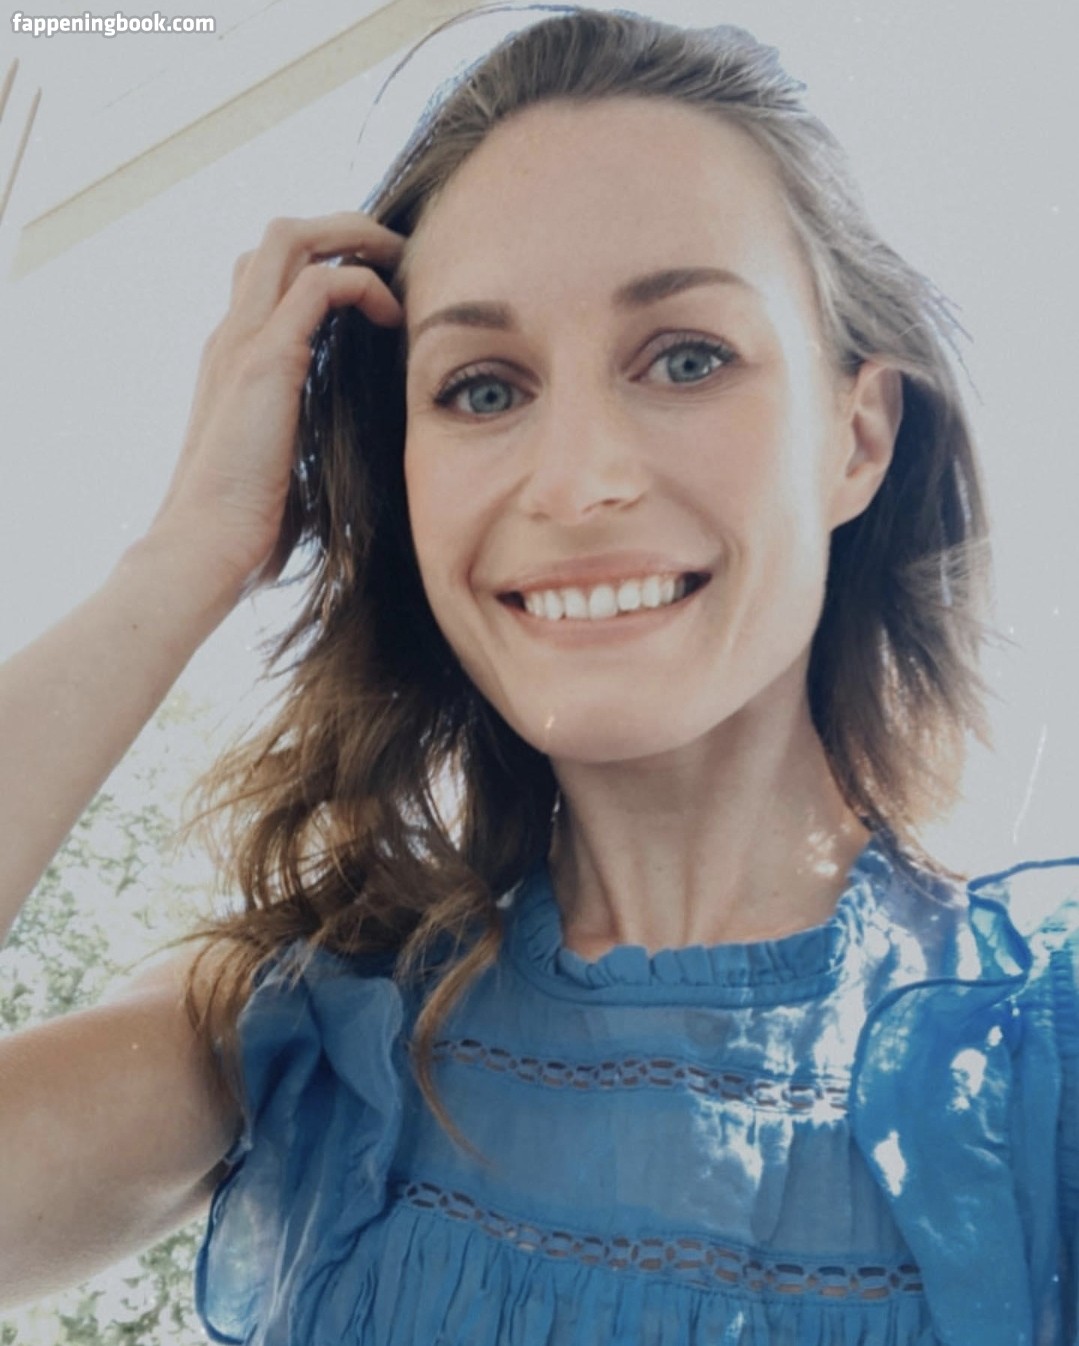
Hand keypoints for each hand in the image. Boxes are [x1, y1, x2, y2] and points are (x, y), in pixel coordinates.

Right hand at [148, 212, 404, 597]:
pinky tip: (394, 317)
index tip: (380, 282)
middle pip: (280, 236)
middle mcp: (231, 337)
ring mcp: (242, 343)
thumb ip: (306, 441)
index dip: (323, 259)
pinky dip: (363, 284)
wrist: (203, 550)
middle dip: (344, 228)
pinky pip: (320, 284)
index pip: (269, 273)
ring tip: (402, 261)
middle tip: (399, 253)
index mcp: (233, 359)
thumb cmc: (244, 529)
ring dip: (354, 236)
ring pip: (291, 237)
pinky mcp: (266, 361)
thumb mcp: (283, 467)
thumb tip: (351, 459)